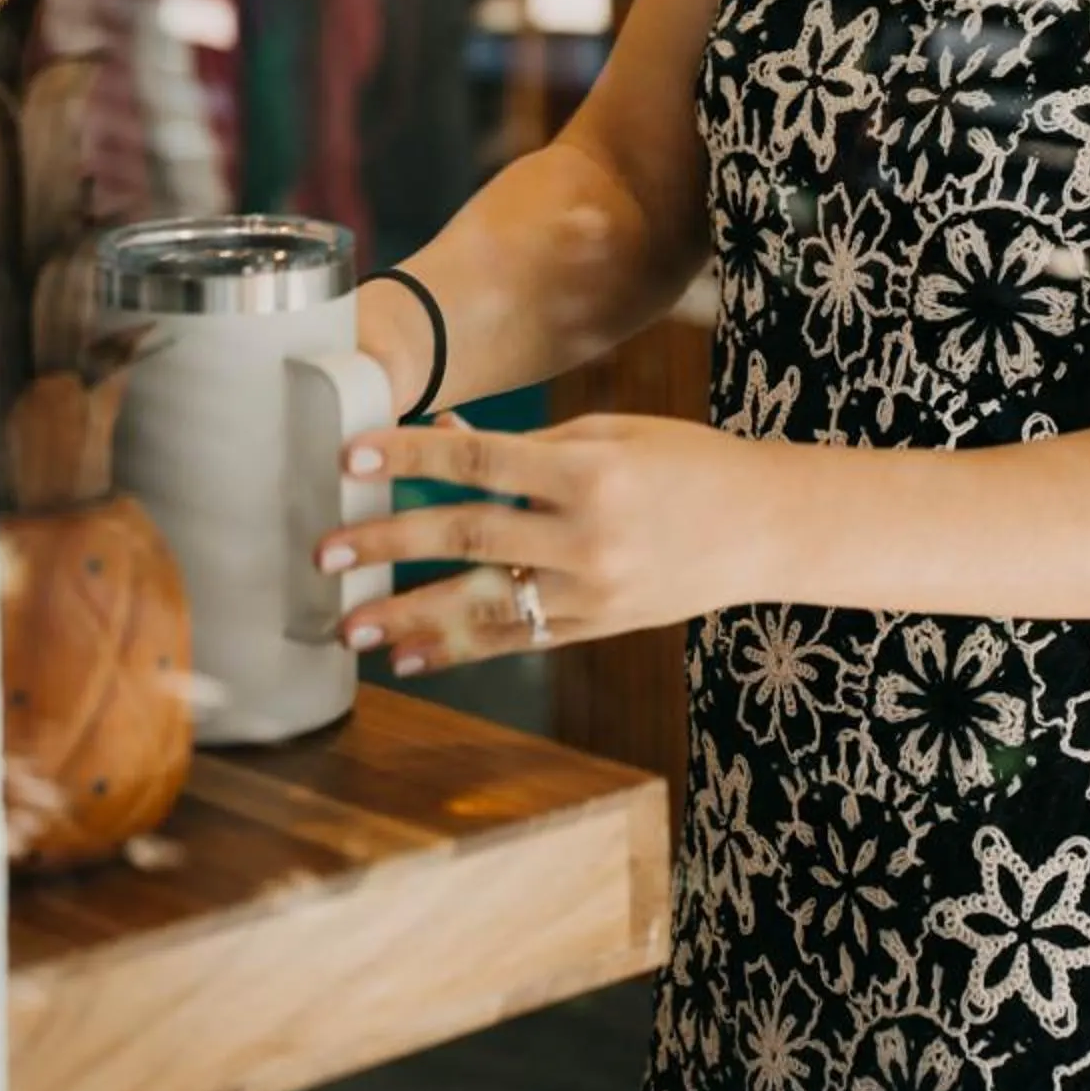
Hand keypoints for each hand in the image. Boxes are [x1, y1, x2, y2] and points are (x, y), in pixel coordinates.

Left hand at [315, 411, 773, 675]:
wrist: (765, 528)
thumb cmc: (686, 464)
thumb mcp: (612, 435)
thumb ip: (527, 445)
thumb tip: (442, 440)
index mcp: (589, 470)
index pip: (481, 462)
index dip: (410, 459)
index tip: (350, 458)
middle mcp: (587, 535)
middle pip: (468, 537)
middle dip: (389, 545)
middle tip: (324, 553)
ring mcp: (591, 591)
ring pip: (483, 605)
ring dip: (409, 616)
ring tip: (350, 626)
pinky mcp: (595, 627)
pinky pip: (514, 640)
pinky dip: (458, 649)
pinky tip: (411, 655)